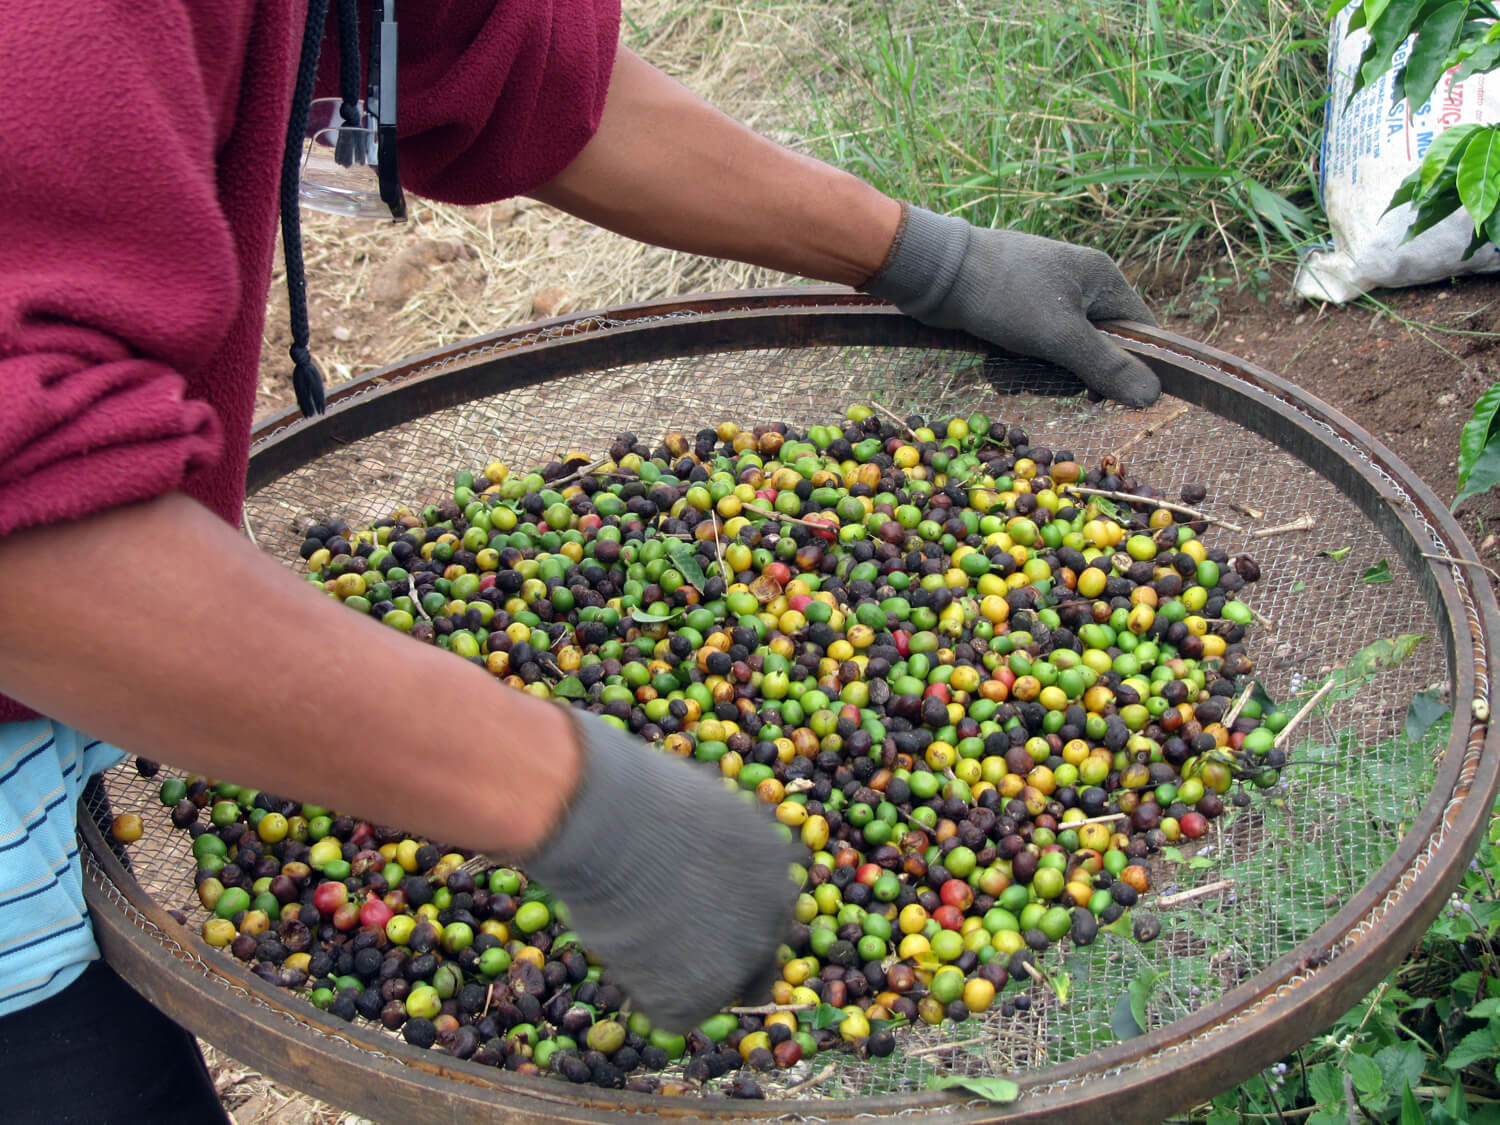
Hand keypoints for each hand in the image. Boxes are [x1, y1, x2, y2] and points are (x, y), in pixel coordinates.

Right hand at [520, 710, 797, 1032]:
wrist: (616, 824)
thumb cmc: (645, 798)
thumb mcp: (708, 805)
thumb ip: (724, 841)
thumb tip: (711, 853)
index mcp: (778, 868)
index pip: (768, 912)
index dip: (732, 919)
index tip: (699, 916)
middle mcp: (772, 919)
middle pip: (755, 962)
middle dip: (718, 959)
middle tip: (670, 948)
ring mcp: (739, 964)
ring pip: (710, 990)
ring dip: (677, 973)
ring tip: (633, 932)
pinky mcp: (697, 1001)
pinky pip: (670, 1011)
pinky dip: (645, 990)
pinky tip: (625, 950)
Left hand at [862, 205, 1160, 406]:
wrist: (935, 273)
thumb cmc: (1005, 296)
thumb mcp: (1060, 337)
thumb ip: (1106, 368)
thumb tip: (1153, 397)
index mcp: (1101, 279)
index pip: (1139, 331)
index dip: (1128, 367)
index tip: (1098, 395)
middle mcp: (1079, 285)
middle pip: (1096, 350)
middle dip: (1065, 374)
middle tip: (1041, 378)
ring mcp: (1045, 298)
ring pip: (1059, 356)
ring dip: (1033, 373)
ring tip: (1006, 368)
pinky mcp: (1015, 311)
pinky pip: (1029, 350)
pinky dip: (1012, 364)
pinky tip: (992, 365)